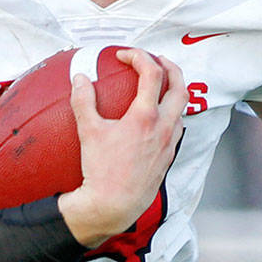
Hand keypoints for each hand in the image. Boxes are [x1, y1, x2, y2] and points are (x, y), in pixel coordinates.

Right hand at [60, 50, 187, 246]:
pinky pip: (177, 128)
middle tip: (157, 60)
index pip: (152, 73)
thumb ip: (83, 101)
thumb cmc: (101, 171)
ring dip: (173, 92)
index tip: (125, 56)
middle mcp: (164, 128)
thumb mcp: (88, 132)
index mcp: (145, 117)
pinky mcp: (168, 157)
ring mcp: (169, 143)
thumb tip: (79, 78)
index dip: (140, 57)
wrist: (114, 205)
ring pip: (182, 109)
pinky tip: (155, 118)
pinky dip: (170, 114)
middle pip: (180, 86)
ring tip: (159, 87)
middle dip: (170, 68)